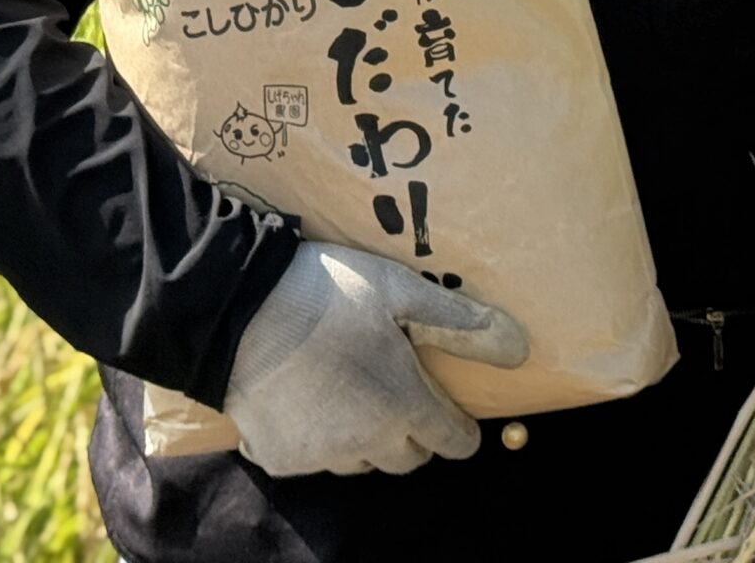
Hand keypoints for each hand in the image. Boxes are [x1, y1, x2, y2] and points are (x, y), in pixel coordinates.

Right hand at [223, 240, 529, 476]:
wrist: (235, 309)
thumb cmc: (326, 293)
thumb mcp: (401, 292)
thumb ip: (460, 323)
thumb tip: (519, 348)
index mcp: (404, 406)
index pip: (454, 443)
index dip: (458, 428)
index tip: (448, 408)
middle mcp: (368, 444)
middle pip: (408, 458)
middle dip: (411, 431)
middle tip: (394, 387)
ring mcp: (321, 456)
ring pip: (360, 461)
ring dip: (363, 437)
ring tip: (347, 389)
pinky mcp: (280, 459)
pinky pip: (312, 459)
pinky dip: (314, 438)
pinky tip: (303, 398)